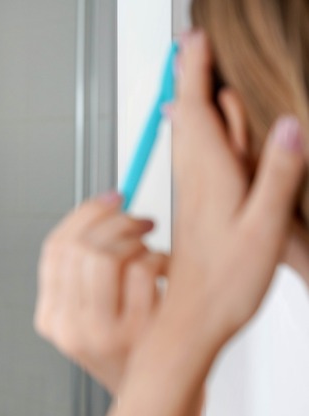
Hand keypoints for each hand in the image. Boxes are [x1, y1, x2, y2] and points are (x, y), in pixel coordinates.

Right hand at [35, 193, 166, 393]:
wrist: (156, 392)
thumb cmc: (129, 345)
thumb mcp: (90, 312)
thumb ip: (84, 269)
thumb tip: (104, 205)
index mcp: (51, 318)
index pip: (55, 249)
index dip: (84, 214)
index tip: (110, 199)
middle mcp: (70, 328)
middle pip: (80, 248)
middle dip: (115, 220)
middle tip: (139, 220)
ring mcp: (103, 333)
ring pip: (108, 255)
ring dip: (138, 241)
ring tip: (151, 252)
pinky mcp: (139, 334)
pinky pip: (144, 269)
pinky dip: (160, 258)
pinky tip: (165, 271)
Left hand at [168, 31, 305, 341]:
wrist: (192, 319)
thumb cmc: (227, 282)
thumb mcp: (265, 227)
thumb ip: (277, 174)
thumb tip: (285, 124)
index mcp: (210, 177)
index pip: (195, 110)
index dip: (194, 73)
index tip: (193, 40)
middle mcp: (194, 180)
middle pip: (185, 115)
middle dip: (187, 76)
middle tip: (187, 44)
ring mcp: (191, 194)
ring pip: (185, 135)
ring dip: (186, 99)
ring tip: (188, 72)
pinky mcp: (194, 208)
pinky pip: (191, 157)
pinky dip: (192, 131)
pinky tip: (194, 132)